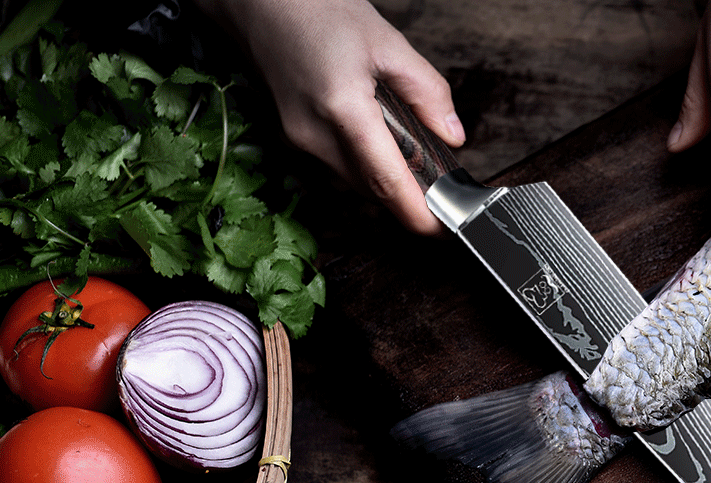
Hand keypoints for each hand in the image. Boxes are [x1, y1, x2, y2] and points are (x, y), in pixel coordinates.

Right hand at [194, 0, 463, 235]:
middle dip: (410, 198)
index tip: (442, 231)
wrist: (258, 2)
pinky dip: (366, 163)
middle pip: (372, 187)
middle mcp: (312, 134)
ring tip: (421, 167)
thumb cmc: (315, 10)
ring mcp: (297, 139)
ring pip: (355, 179)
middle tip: (446, 194)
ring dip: (387, 180)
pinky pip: (338, 164)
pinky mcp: (292, 137)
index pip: (385, 180)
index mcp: (341, 108)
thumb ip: (426, 92)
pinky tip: (385, 145)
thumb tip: (452, 135)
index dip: (416, 213)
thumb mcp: (388, 43)